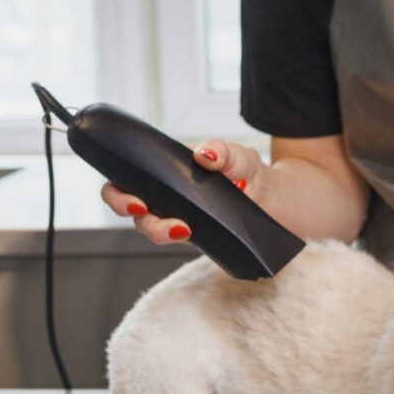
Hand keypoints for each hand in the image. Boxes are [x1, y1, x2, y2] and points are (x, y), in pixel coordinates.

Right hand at [99, 139, 267, 244]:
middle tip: (142, 210)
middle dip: (128, 212)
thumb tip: (204, 155)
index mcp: (165, 177)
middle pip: (132, 212)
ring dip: (159, 231)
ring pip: (155, 231)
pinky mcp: (201, 238)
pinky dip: (182, 239)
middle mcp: (167, 200)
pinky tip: (194, 233)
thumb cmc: (249, 171)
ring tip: (182, 227)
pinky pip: (183, 242)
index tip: (132, 198)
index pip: (124, 184)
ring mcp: (182, 221)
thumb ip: (221, 151)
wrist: (277, 198)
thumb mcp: (237, 155)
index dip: (116, 193)